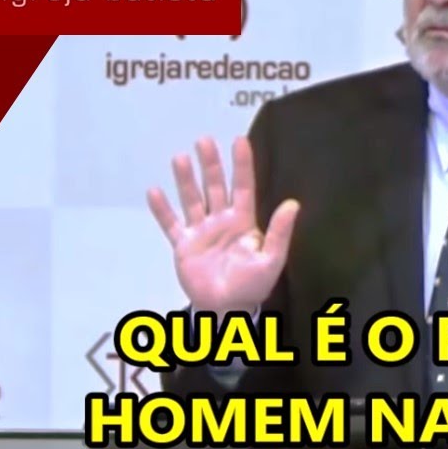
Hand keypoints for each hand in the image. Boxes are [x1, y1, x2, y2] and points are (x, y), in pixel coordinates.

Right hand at [147, 136, 298, 316]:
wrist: (226, 308)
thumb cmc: (252, 285)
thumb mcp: (271, 260)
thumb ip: (280, 232)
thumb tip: (293, 204)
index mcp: (244, 222)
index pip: (243, 187)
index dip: (242, 165)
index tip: (239, 140)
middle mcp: (221, 220)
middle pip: (215, 187)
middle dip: (210, 165)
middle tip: (204, 141)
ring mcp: (201, 231)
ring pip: (192, 200)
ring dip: (186, 180)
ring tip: (180, 158)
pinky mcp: (183, 245)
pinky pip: (171, 224)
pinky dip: (162, 210)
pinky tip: (154, 191)